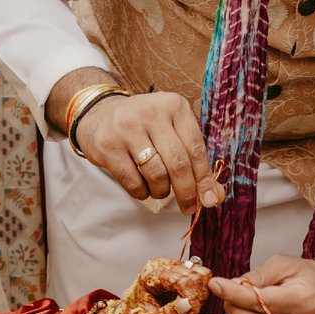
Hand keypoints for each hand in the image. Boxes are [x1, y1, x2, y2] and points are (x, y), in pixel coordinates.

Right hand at [72, 91, 222, 212]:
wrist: (99, 114)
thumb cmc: (144, 127)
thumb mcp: (172, 133)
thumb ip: (194, 162)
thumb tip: (215, 196)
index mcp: (175, 106)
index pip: (196, 149)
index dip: (204, 178)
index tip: (209, 200)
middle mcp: (152, 113)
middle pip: (178, 163)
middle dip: (186, 191)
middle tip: (188, 207)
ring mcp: (127, 128)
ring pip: (156, 174)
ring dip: (161, 191)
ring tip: (160, 191)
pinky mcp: (108, 146)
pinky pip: (133, 181)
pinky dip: (142, 193)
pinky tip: (143, 188)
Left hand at [89, 258, 210, 313]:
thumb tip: (188, 305)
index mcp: (150, 275)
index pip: (182, 281)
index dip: (192, 300)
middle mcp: (161, 266)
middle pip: (194, 275)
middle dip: (196, 299)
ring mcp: (170, 267)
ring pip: (199, 275)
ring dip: (199, 296)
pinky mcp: (177, 273)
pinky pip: (197, 278)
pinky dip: (198, 294)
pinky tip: (189, 307)